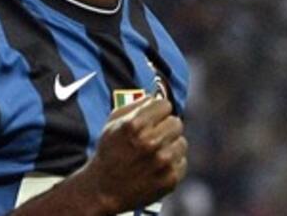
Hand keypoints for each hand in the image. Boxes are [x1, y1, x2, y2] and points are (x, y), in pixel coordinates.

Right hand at [82, 97, 187, 213]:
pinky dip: (172, 163)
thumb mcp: (113, 123)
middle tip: (156, 135)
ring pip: (182, 142)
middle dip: (166, 126)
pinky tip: (157, 166)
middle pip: (176, 122)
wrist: (104, 189)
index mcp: (135, 125)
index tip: (155, 117)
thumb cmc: (109, 152)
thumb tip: (155, 97)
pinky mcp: (170, 179)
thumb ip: (135, 105)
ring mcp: (162, 162)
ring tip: (155, 152)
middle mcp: (150, 142)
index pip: (165, 105)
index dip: (159, 110)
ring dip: (170, 145)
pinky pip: (182, 161)